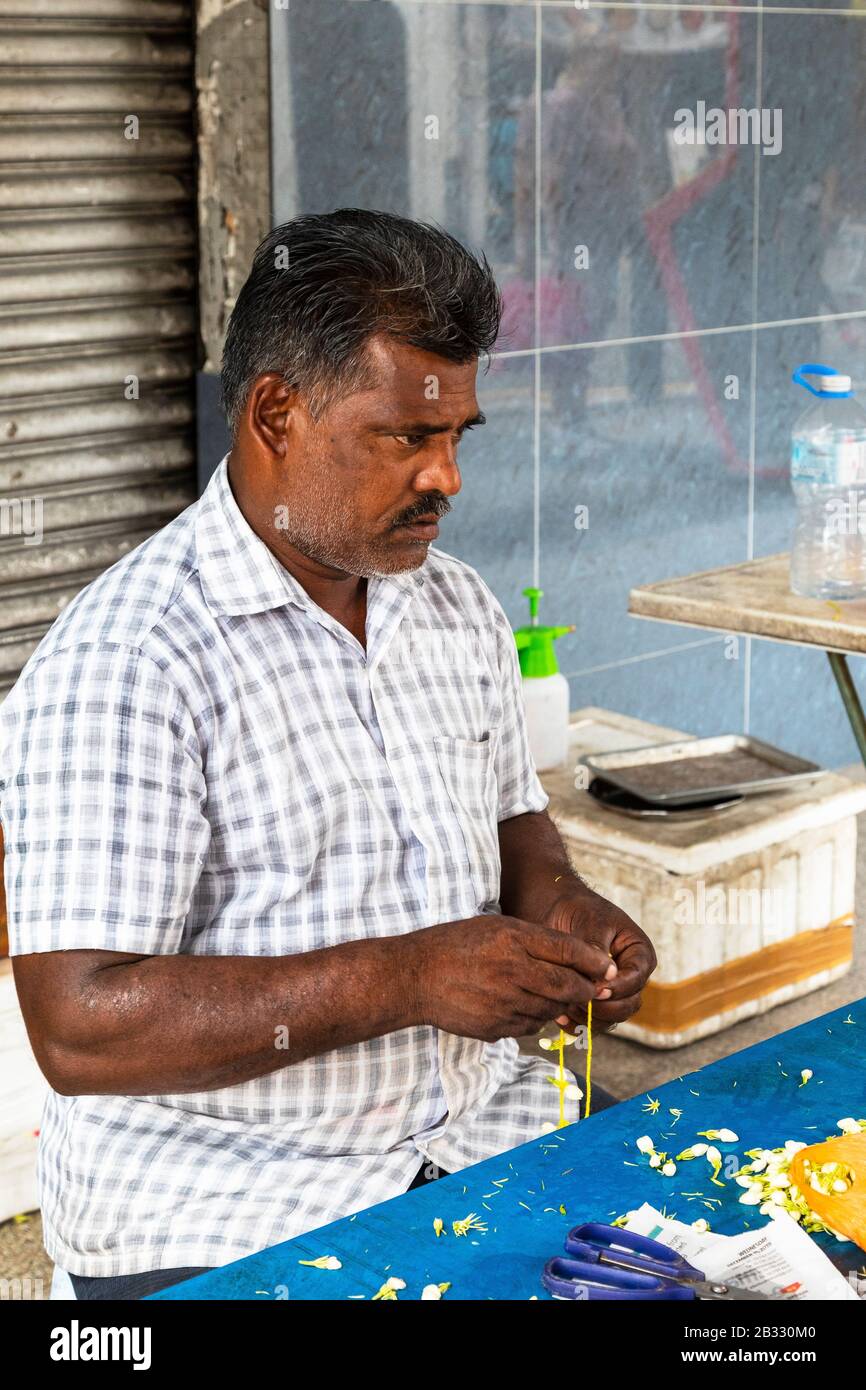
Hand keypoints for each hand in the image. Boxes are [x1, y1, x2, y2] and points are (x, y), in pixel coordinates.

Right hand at [409, 914, 613, 1043]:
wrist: (415, 977)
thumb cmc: (457, 945)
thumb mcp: (497, 926)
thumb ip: (536, 941)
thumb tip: (579, 961)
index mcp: (513, 939)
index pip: (569, 951)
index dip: (595, 962)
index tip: (609, 968)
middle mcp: (511, 971)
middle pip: (567, 986)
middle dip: (586, 990)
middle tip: (593, 989)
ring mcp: (503, 1003)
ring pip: (551, 1010)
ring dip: (559, 1005)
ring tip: (551, 995)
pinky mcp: (495, 1027)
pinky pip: (530, 1026)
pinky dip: (535, 1018)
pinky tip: (522, 1006)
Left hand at [542, 890, 656, 1031]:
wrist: (557, 912)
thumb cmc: (580, 911)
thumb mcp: (592, 922)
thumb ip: (597, 948)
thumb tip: (604, 975)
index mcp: (639, 954)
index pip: (637, 979)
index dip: (619, 988)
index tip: (597, 988)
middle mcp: (630, 977)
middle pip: (629, 1005)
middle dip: (606, 1008)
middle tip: (580, 1000)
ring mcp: (613, 992)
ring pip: (611, 1019)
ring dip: (590, 1018)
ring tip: (567, 1006)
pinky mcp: (594, 1002)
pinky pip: (591, 1024)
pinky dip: (577, 1025)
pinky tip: (560, 1017)